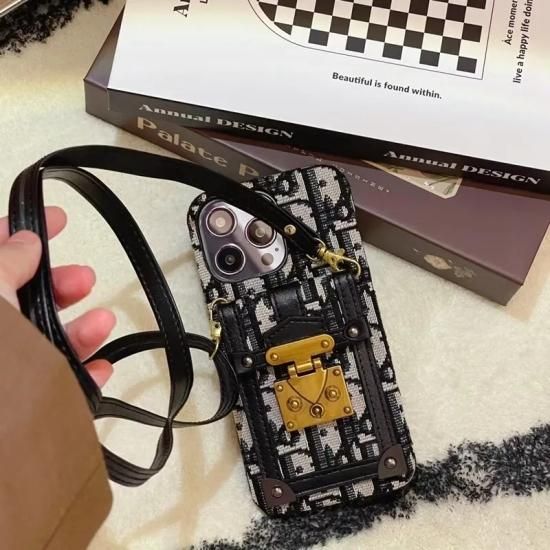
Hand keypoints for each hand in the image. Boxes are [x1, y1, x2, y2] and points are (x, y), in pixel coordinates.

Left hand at [0, 206, 114, 386]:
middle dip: (58, 285)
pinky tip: (100, 368)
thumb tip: (25, 239)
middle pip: (23, 299)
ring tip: (102, 322)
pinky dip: (82, 375)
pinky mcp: (24, 404)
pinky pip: (57, 384)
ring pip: (43, 341)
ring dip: (79, 329)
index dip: (19, 231)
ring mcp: (6, 371)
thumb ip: (3, 260)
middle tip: (83, 279)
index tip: (57, 219)